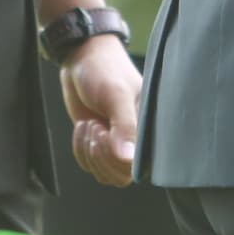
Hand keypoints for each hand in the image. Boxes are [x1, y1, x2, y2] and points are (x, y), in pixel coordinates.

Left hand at [61, 34, 141, 186]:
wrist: (82, 58)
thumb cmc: (104, 71)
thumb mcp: (116, 95)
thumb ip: (125, 127)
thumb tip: (128, 159)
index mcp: (152, 129)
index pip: (141, 165)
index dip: (117, 157)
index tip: (104, 130)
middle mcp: (139, 141)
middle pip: (121, 176)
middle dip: (100, 154)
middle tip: (95, 126)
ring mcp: (119, 145)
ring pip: (105, 174)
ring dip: (89, 153)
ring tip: (90, 124)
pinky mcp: (101, 145)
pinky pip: (91, 166)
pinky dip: (81, 150)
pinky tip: (83, 126)